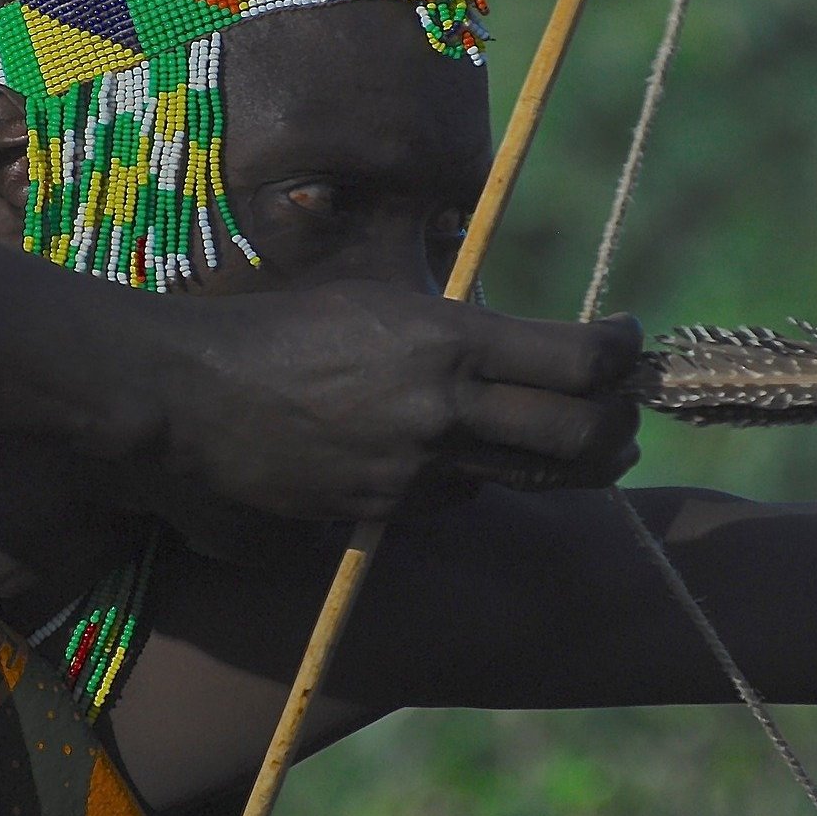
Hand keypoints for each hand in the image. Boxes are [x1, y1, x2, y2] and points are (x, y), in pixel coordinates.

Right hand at [148, 281, 642, 522]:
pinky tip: (444, 459)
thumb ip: (453, 327)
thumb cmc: (277, 329)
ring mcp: (415, 469)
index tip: (629, 342)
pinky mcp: (382, 514)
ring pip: (523, 478)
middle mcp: (442, 407)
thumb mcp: (376, 301)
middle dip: (619, 429)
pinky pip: (451, 501)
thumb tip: (515, 343)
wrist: (186, 395)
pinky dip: (463, 482)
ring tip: (564, 445)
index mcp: (447, 337)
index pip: (580, 356)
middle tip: (625, 418)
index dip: (623, 352)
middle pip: (581, 436)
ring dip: (554, 463)